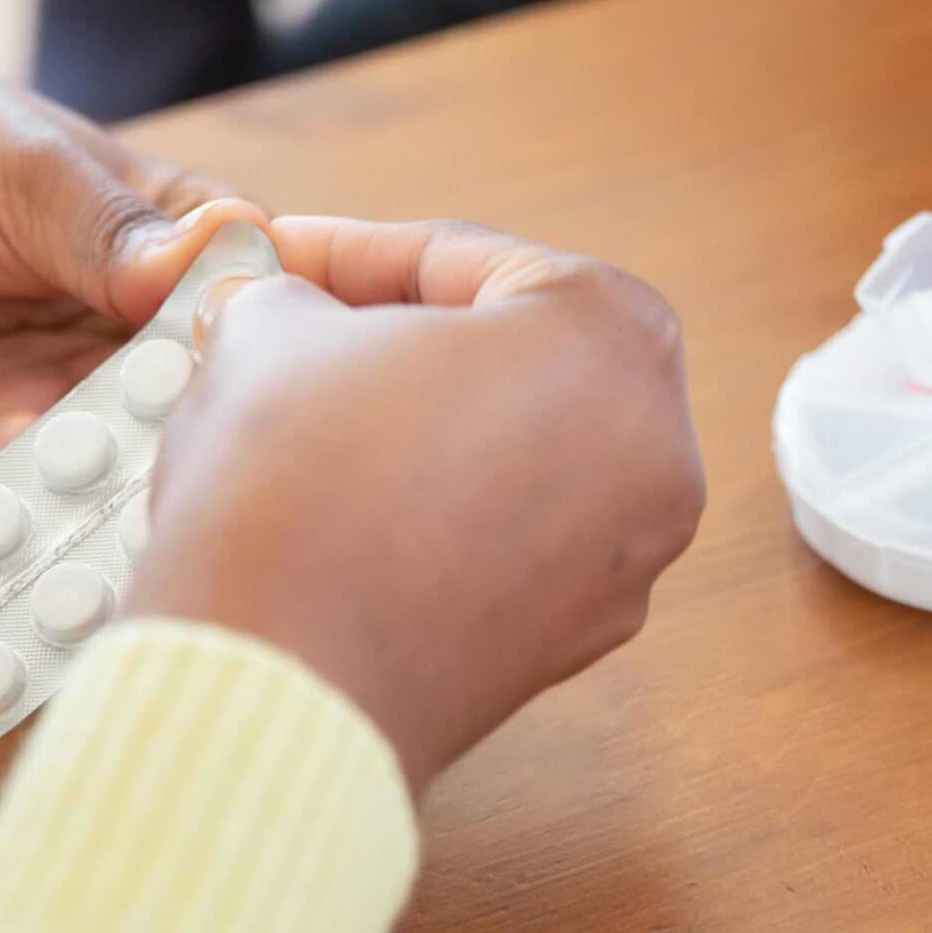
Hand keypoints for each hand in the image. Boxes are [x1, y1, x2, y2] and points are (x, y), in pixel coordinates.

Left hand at [0, 47, 253, 491]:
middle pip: (204, 396)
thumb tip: (206, 264)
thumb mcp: (13, 163)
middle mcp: (126, 329)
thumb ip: (107, 231)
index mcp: (162, 239)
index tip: (309, 360)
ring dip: (137, 484)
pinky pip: (28, 499)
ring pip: (126, 460)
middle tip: (235, 459)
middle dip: (217, 431)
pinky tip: (56, 512)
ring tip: (153, 506)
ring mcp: (57, 398)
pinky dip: (44, 511)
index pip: (257, 288)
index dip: (289, 328)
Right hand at [127, 218, 707, 793]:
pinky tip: (338, 514)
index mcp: (618, 335)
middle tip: (295, 333)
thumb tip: (287, 312)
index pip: (464, 260)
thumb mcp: (274, 327)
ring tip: (302, 421)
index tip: (275, 258)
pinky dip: (430, 519)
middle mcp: (657, 449)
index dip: (344, 252)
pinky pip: (499, 546)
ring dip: (412, 432)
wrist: (277, 680)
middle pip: (506, 358)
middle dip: (393, 342)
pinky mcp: (569, 644)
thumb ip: (296, 295)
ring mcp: (626, 560)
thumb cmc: (296, 484)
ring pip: (507, 457)